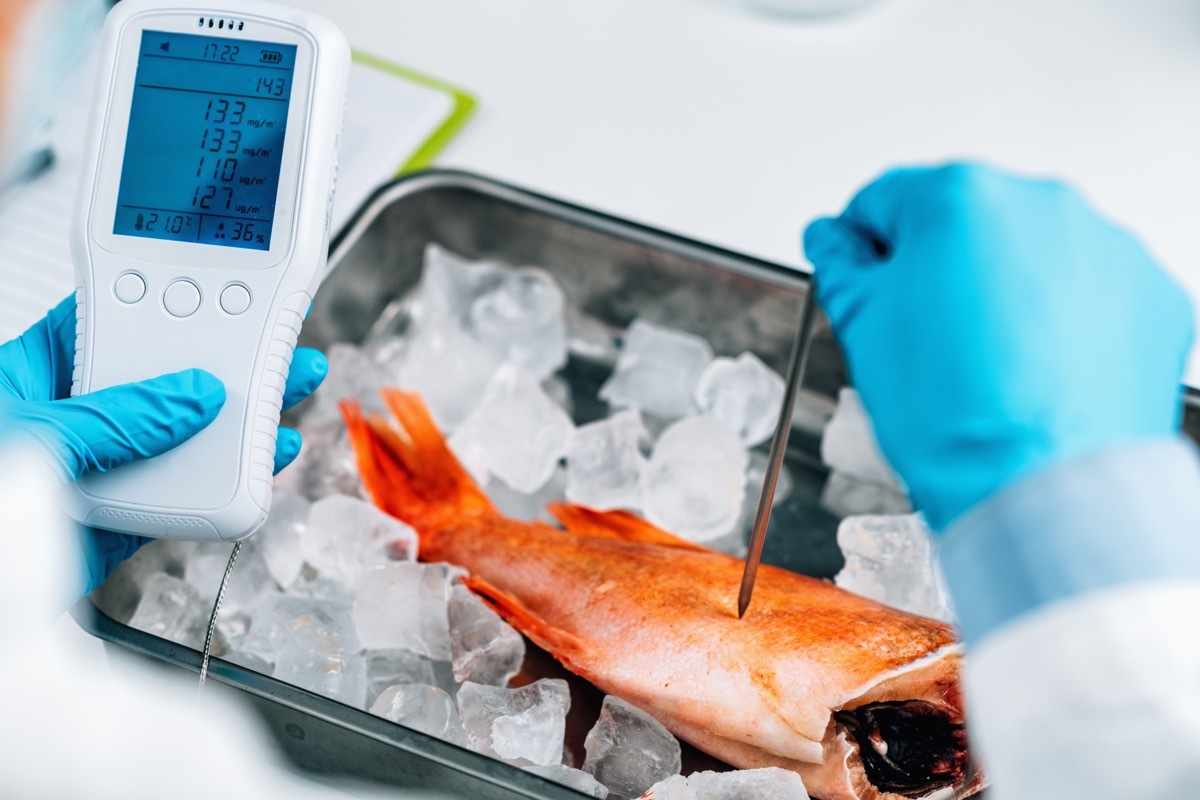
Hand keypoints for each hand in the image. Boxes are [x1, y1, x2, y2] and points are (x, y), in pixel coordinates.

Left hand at [0, 296, 327, 593]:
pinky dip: (230, 480)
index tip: (222, 291)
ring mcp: (99, 468)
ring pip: (183, 436)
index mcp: (32, 373)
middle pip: (161, 378)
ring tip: (289, 392)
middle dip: (224, 362)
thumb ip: (117, 417)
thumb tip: (191, 398)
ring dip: (241, 420)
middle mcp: (72, 417)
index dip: (164, 301)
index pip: (108, 321)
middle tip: (278, 344)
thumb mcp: (34, 435)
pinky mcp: (121, 520)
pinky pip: (185, 495)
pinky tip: (264, 460)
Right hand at [804, 163, 1193, 530]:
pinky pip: (1092, 290)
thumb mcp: (861, 328)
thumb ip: (840, 265)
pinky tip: (1037, 368)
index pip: (886, 200)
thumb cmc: (954, 415)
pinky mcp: (1151, 292)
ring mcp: (1104, 246)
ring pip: (1031, 253)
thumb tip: (833, 241)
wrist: (1039, 487)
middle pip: (966, 221)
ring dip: (1005, 291)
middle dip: (941, 268)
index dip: (865, 247)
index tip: (869, 281)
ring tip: (987, 362)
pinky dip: (1065, 320)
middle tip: (928, 338)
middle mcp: (1040, 204)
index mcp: (958, 198)